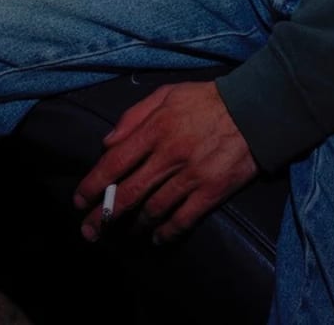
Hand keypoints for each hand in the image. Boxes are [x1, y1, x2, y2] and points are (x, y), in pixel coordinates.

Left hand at [73, 81, 257, 244]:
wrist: (254, 111)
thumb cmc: (206, 100)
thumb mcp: (166, 94)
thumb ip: (134, 116)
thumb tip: (107, 142)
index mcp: (155, 128)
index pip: (115, 162)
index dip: (93, 184)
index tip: (79, 200)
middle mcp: (168, 155)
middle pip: (128, 193)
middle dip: (103, 216)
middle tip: (89, 231)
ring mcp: (190, 176)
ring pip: (153, 210)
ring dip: (134, 224)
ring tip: (124, 231)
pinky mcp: (211, 192)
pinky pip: (183, 220)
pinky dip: (166, 232)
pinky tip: (157, 237)